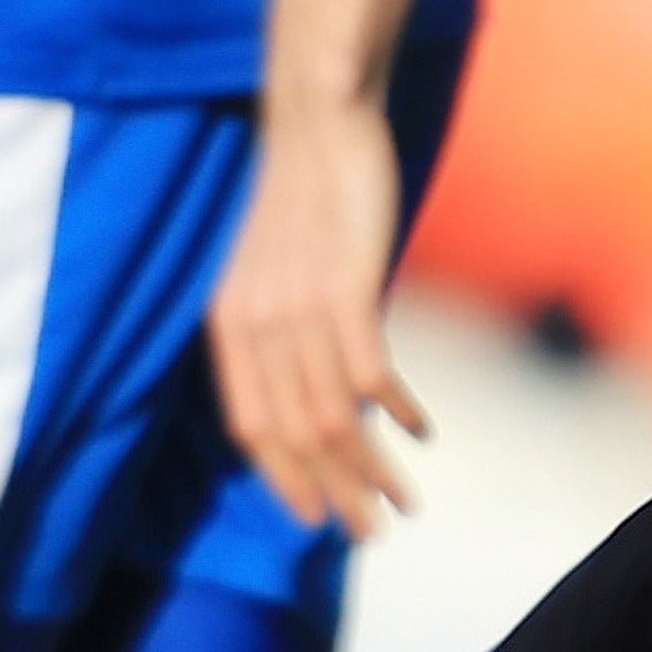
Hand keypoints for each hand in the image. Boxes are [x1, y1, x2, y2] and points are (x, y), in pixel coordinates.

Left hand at [206, 93, 424, 533]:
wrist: (319, 116)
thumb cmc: (307, 194)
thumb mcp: (282, 272)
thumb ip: (293, 333)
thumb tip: (330, 396)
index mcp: (230, 323)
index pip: (250, 427)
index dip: (284, 482)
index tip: (319, 524)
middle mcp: (255, 322)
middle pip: (292, 436)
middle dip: (335, 495)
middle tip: (373, 535)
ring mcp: (297, 307)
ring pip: (331, 418)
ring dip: (373, 470)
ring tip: (407, 502)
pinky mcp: (343, 288)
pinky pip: (367, 374)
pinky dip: (396, 410)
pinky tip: (421, 431)